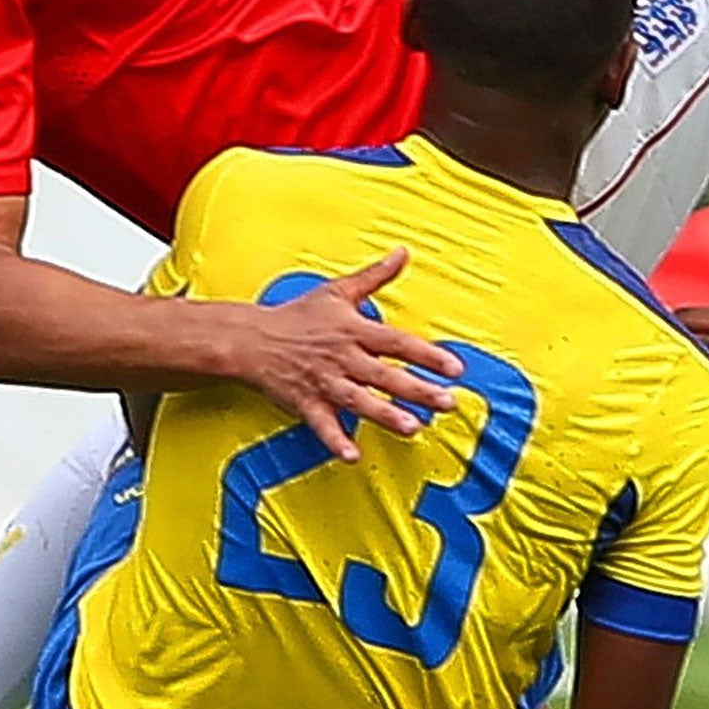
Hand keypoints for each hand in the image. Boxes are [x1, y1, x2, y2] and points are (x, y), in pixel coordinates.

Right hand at [228, 247, 464, 462]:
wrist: (252, 338)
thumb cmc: (299, 315)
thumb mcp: (338, 290)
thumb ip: (375, 276)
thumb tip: (403, 253)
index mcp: (354, 330)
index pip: (398, 343)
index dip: (428, 355)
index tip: (456, 368)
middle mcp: (342, 357)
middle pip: (385, 375)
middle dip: (417, 390)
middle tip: (447, 403)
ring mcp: (323, 381)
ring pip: (358, 400)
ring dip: (385, 414)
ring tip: (413, 428)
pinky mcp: (305, 402)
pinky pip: (322, 424)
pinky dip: (335, 440)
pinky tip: (353, 456)